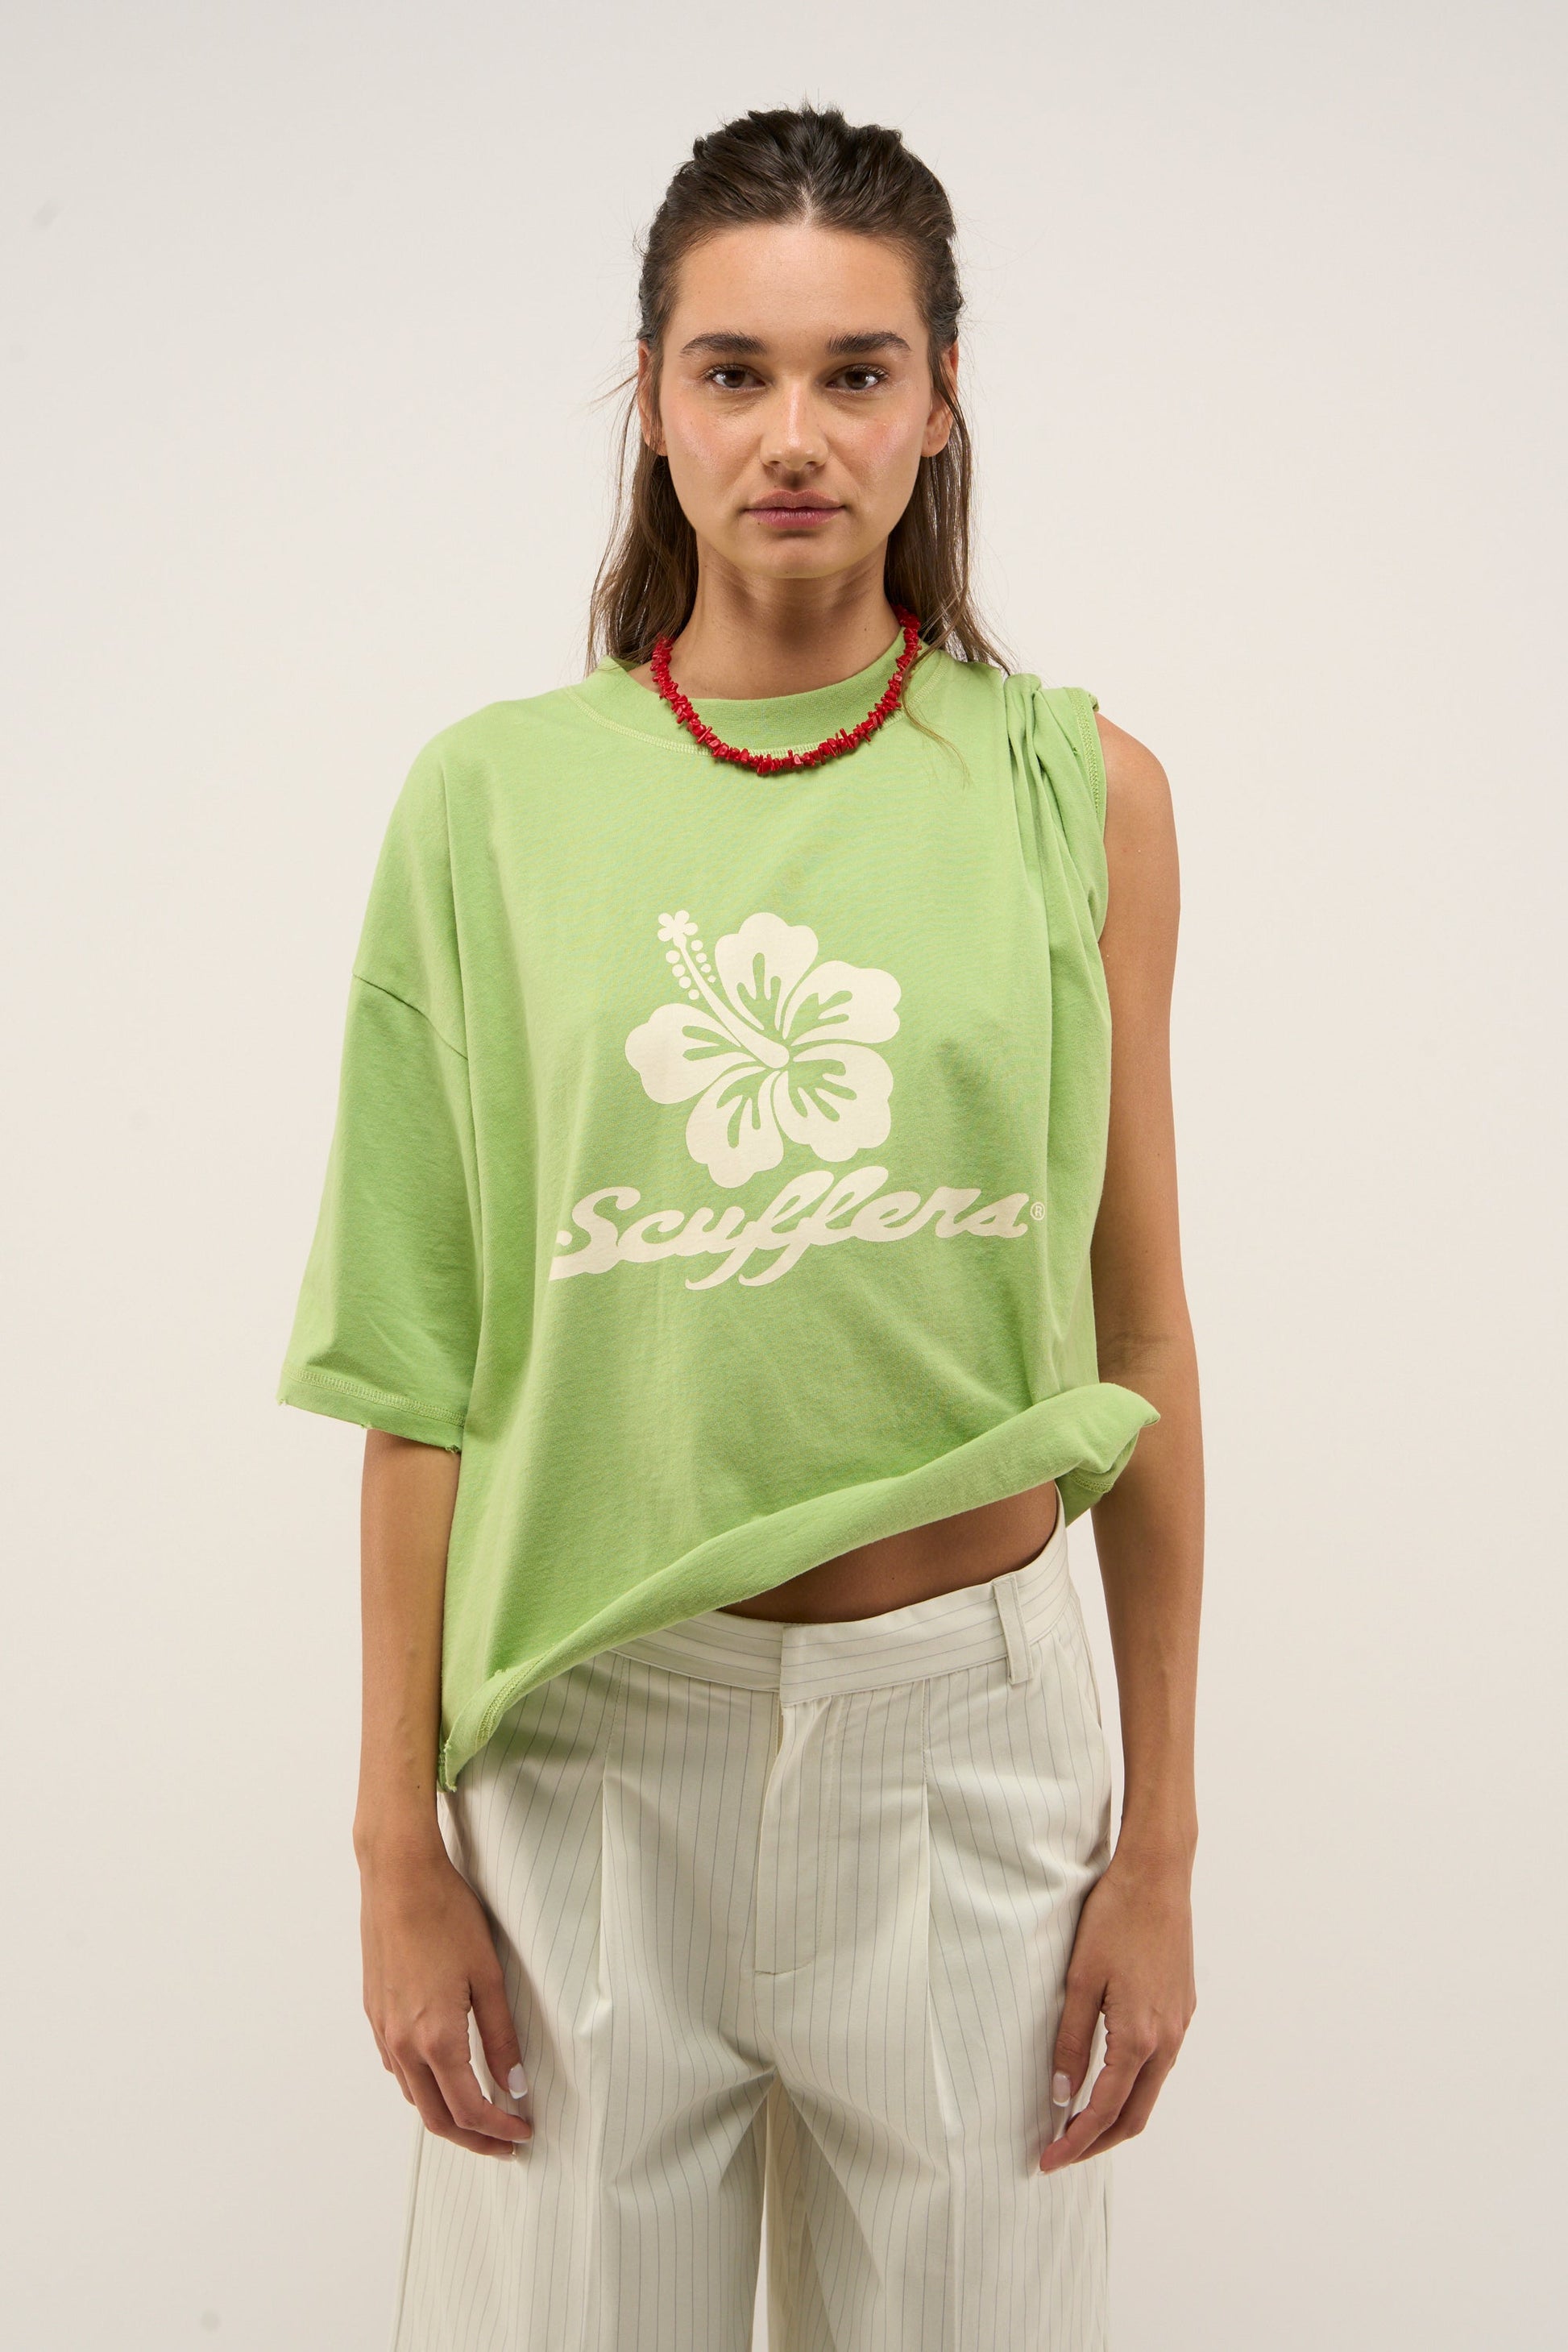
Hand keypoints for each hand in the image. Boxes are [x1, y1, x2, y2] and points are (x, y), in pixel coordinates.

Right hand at [358, 1834, 532, 2158]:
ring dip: (447, 2115)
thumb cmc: (447, 1917)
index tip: (523, 2133)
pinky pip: (397, 2068)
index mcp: (435, 2038)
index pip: (470, 2109)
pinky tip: (444, 2075)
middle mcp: (402, 2044)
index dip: (499, 2130)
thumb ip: (501, 2035)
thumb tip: (514, 2084)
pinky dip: (423, 2087)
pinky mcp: (374, 2013)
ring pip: (414, 2096)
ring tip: (480, 2115)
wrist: (398, 1878)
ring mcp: (383, 2030)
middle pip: (437, 2117)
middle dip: (473, 2138)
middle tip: (505, 2143)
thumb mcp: (487, 1976)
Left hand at [1038, 1847, 1195, 2173]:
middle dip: (1098, 2142)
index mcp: (1140, 2036)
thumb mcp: (1080, 1978)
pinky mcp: (1182, 2008)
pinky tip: (1109, 2077)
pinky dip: (1133, 2085)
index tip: (1047, 2161)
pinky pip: (1160, 2064)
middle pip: (1135, 2115)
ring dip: (1116, 2115)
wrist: (1159, 1875)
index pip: (1105, 2110)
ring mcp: (1180, 2024)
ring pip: (1151, 2091)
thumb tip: (1062, 2094)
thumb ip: (1073, 2040)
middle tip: (1060, 2153)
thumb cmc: (1115, 1918)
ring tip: (1079, 2123)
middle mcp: (1168, 2038)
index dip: (1075, 2142)